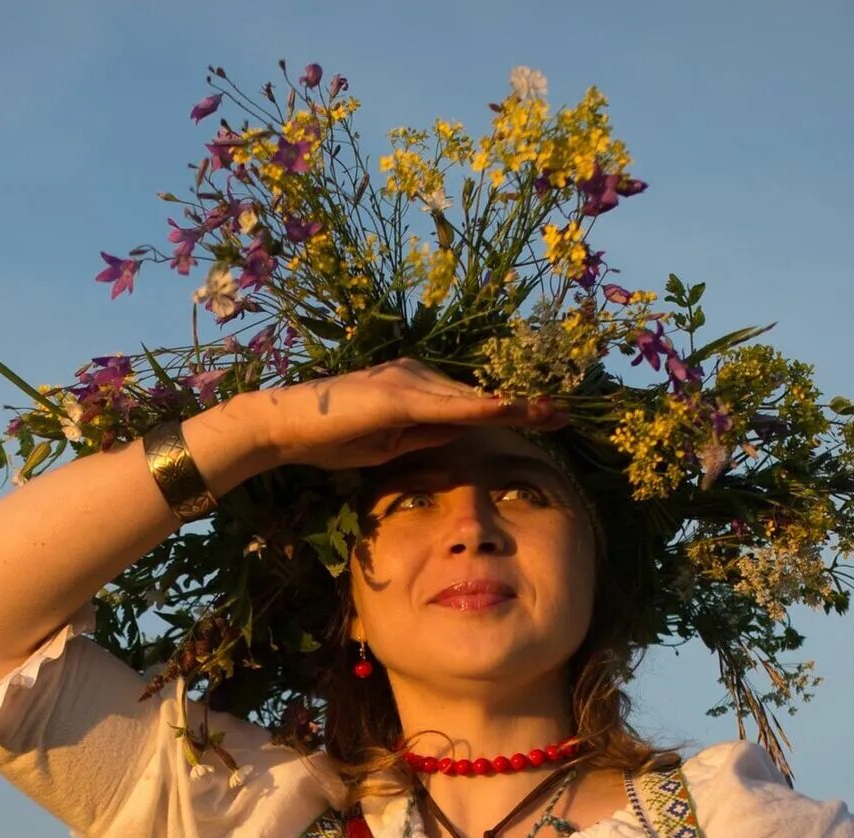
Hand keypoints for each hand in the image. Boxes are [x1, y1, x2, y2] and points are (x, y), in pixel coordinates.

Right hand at [239, 360, 565, 473]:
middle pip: (480, 393)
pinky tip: (506, 411)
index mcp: (417, 388)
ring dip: (512, 404)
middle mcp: (417, 375)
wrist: (286, 429)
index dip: (511, 408)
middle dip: (523, 403)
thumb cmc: (331, 440)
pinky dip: (478, 408)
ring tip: (551, 411)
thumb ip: (424, 436)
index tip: (547, 416)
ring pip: (471, 396)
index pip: (472, 402)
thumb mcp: (390, 446)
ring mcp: (408, 380)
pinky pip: (446, 404)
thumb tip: (459, 436)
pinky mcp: (397, 394)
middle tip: (566, 411)